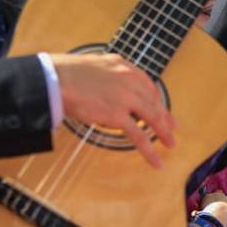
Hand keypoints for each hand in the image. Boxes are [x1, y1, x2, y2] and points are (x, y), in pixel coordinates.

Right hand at [50, 52, 175, 168]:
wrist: (55, 79)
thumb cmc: (65, 73)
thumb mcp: (93, 65)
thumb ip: (107, 75)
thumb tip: (106, 88)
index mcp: (123, 66)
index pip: (147, 85)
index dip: (156, 99)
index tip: (161, 108)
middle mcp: (129, 80)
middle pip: (153, 102)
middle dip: (164, 118)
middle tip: (172, 128)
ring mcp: (125, 98)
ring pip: (151, 118)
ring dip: (163, 133)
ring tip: (170, 144)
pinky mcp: (118, 115)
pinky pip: (139, 136)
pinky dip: (149, 151)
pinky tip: (156, 161)